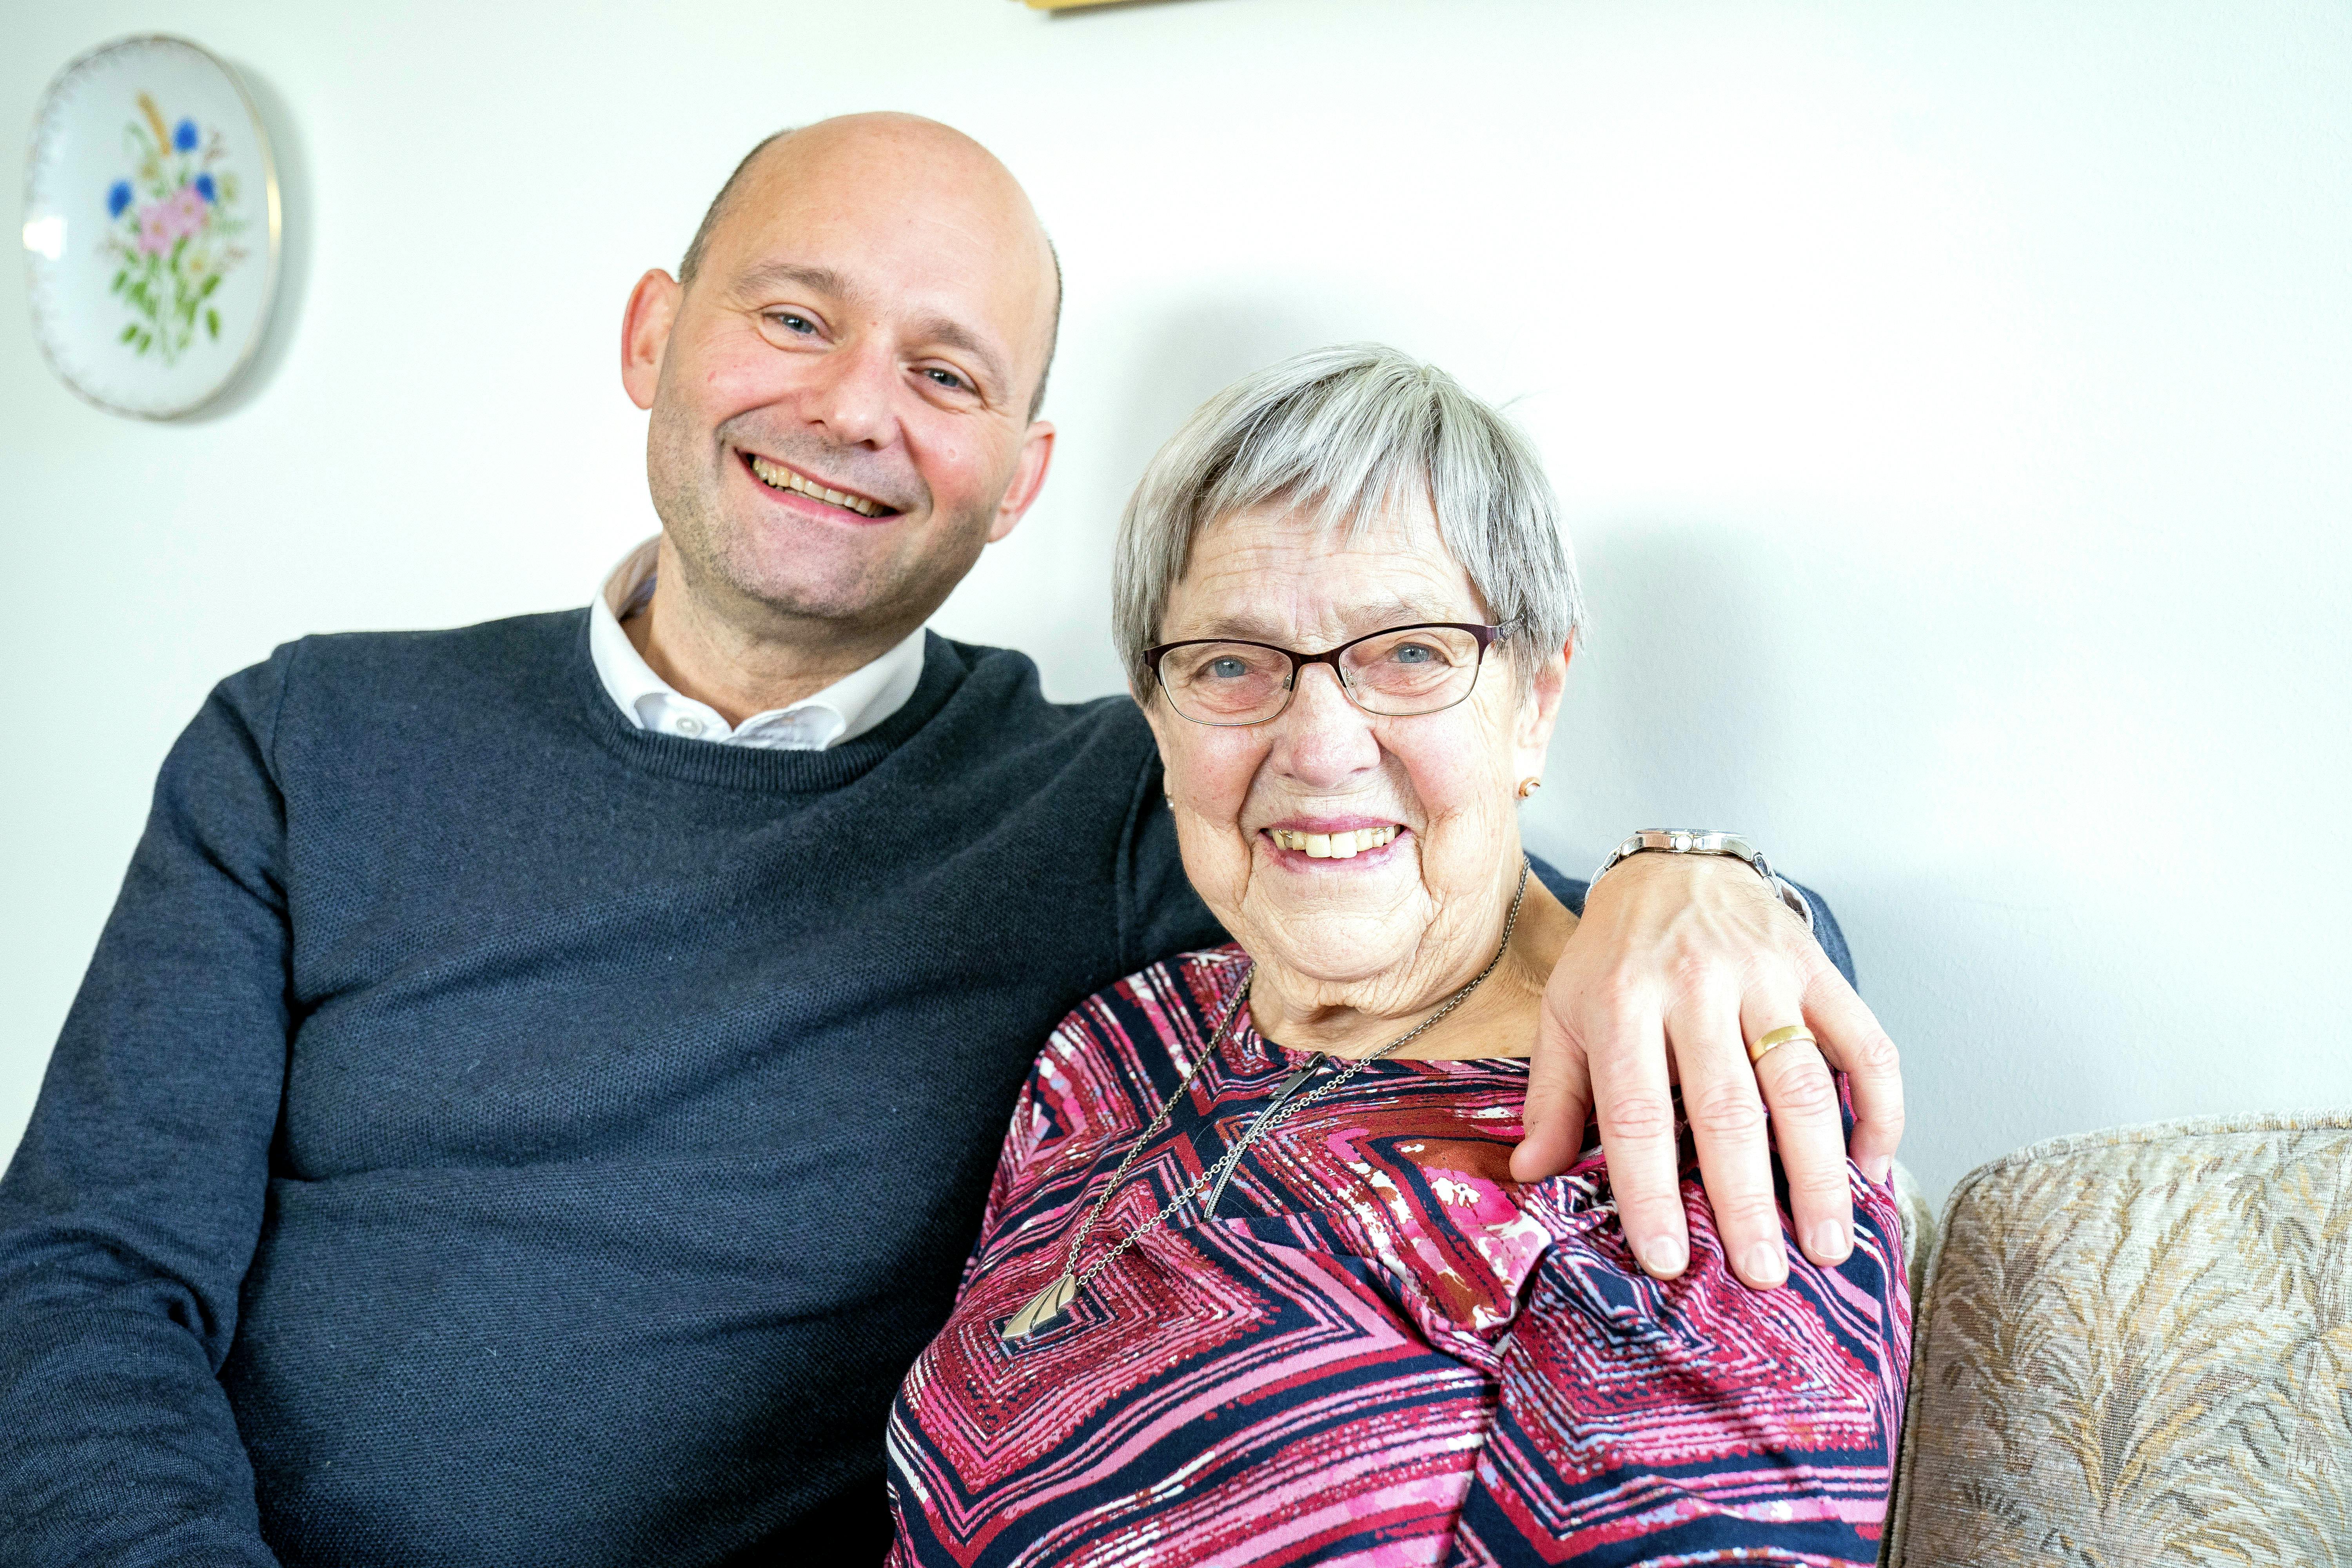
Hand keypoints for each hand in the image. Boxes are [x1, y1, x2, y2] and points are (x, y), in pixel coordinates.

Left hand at [1509, 852, 1904, 1288]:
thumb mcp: (1562, 1014)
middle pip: (1728, 1109)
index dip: (1650, 1191)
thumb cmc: (1612, 957)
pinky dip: (1877, 1106)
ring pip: (1801, 1083)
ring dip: (1820, 1171)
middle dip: (1749, 1200)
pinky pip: (1865, 1042)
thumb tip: (1529, 1176)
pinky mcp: (1817, 968)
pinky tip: (1871, 1164)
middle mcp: (1694, 987)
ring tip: (1828, 1242)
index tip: (1669, 1260)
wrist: (1674, 868)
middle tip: (1765, 1273)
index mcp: (1620, 1002)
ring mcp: (1764, 975)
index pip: (1636, 1112)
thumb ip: (1553, 1097)